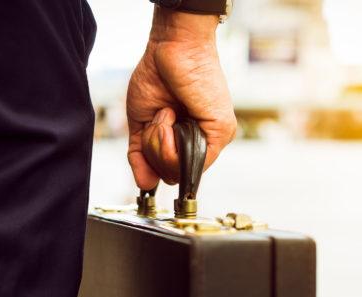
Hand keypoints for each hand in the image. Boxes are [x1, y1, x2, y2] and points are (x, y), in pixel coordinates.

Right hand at [126, 7, 236, 189]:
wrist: (170, 47)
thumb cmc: (157, 77)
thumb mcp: (142, 123)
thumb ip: (141, 155)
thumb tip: (145, 186)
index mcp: (185, 141)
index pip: (167, 173)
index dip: (152, 161)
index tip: (149, 132)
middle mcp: (201, 143)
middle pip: (170, 175)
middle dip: (153, 148)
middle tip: (159, 117)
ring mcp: (213, 140)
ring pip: (177, 170)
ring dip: (159, 141)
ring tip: (166, 112)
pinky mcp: (220, 132)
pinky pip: (188, 161)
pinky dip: (169, 140)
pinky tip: (170, 115)